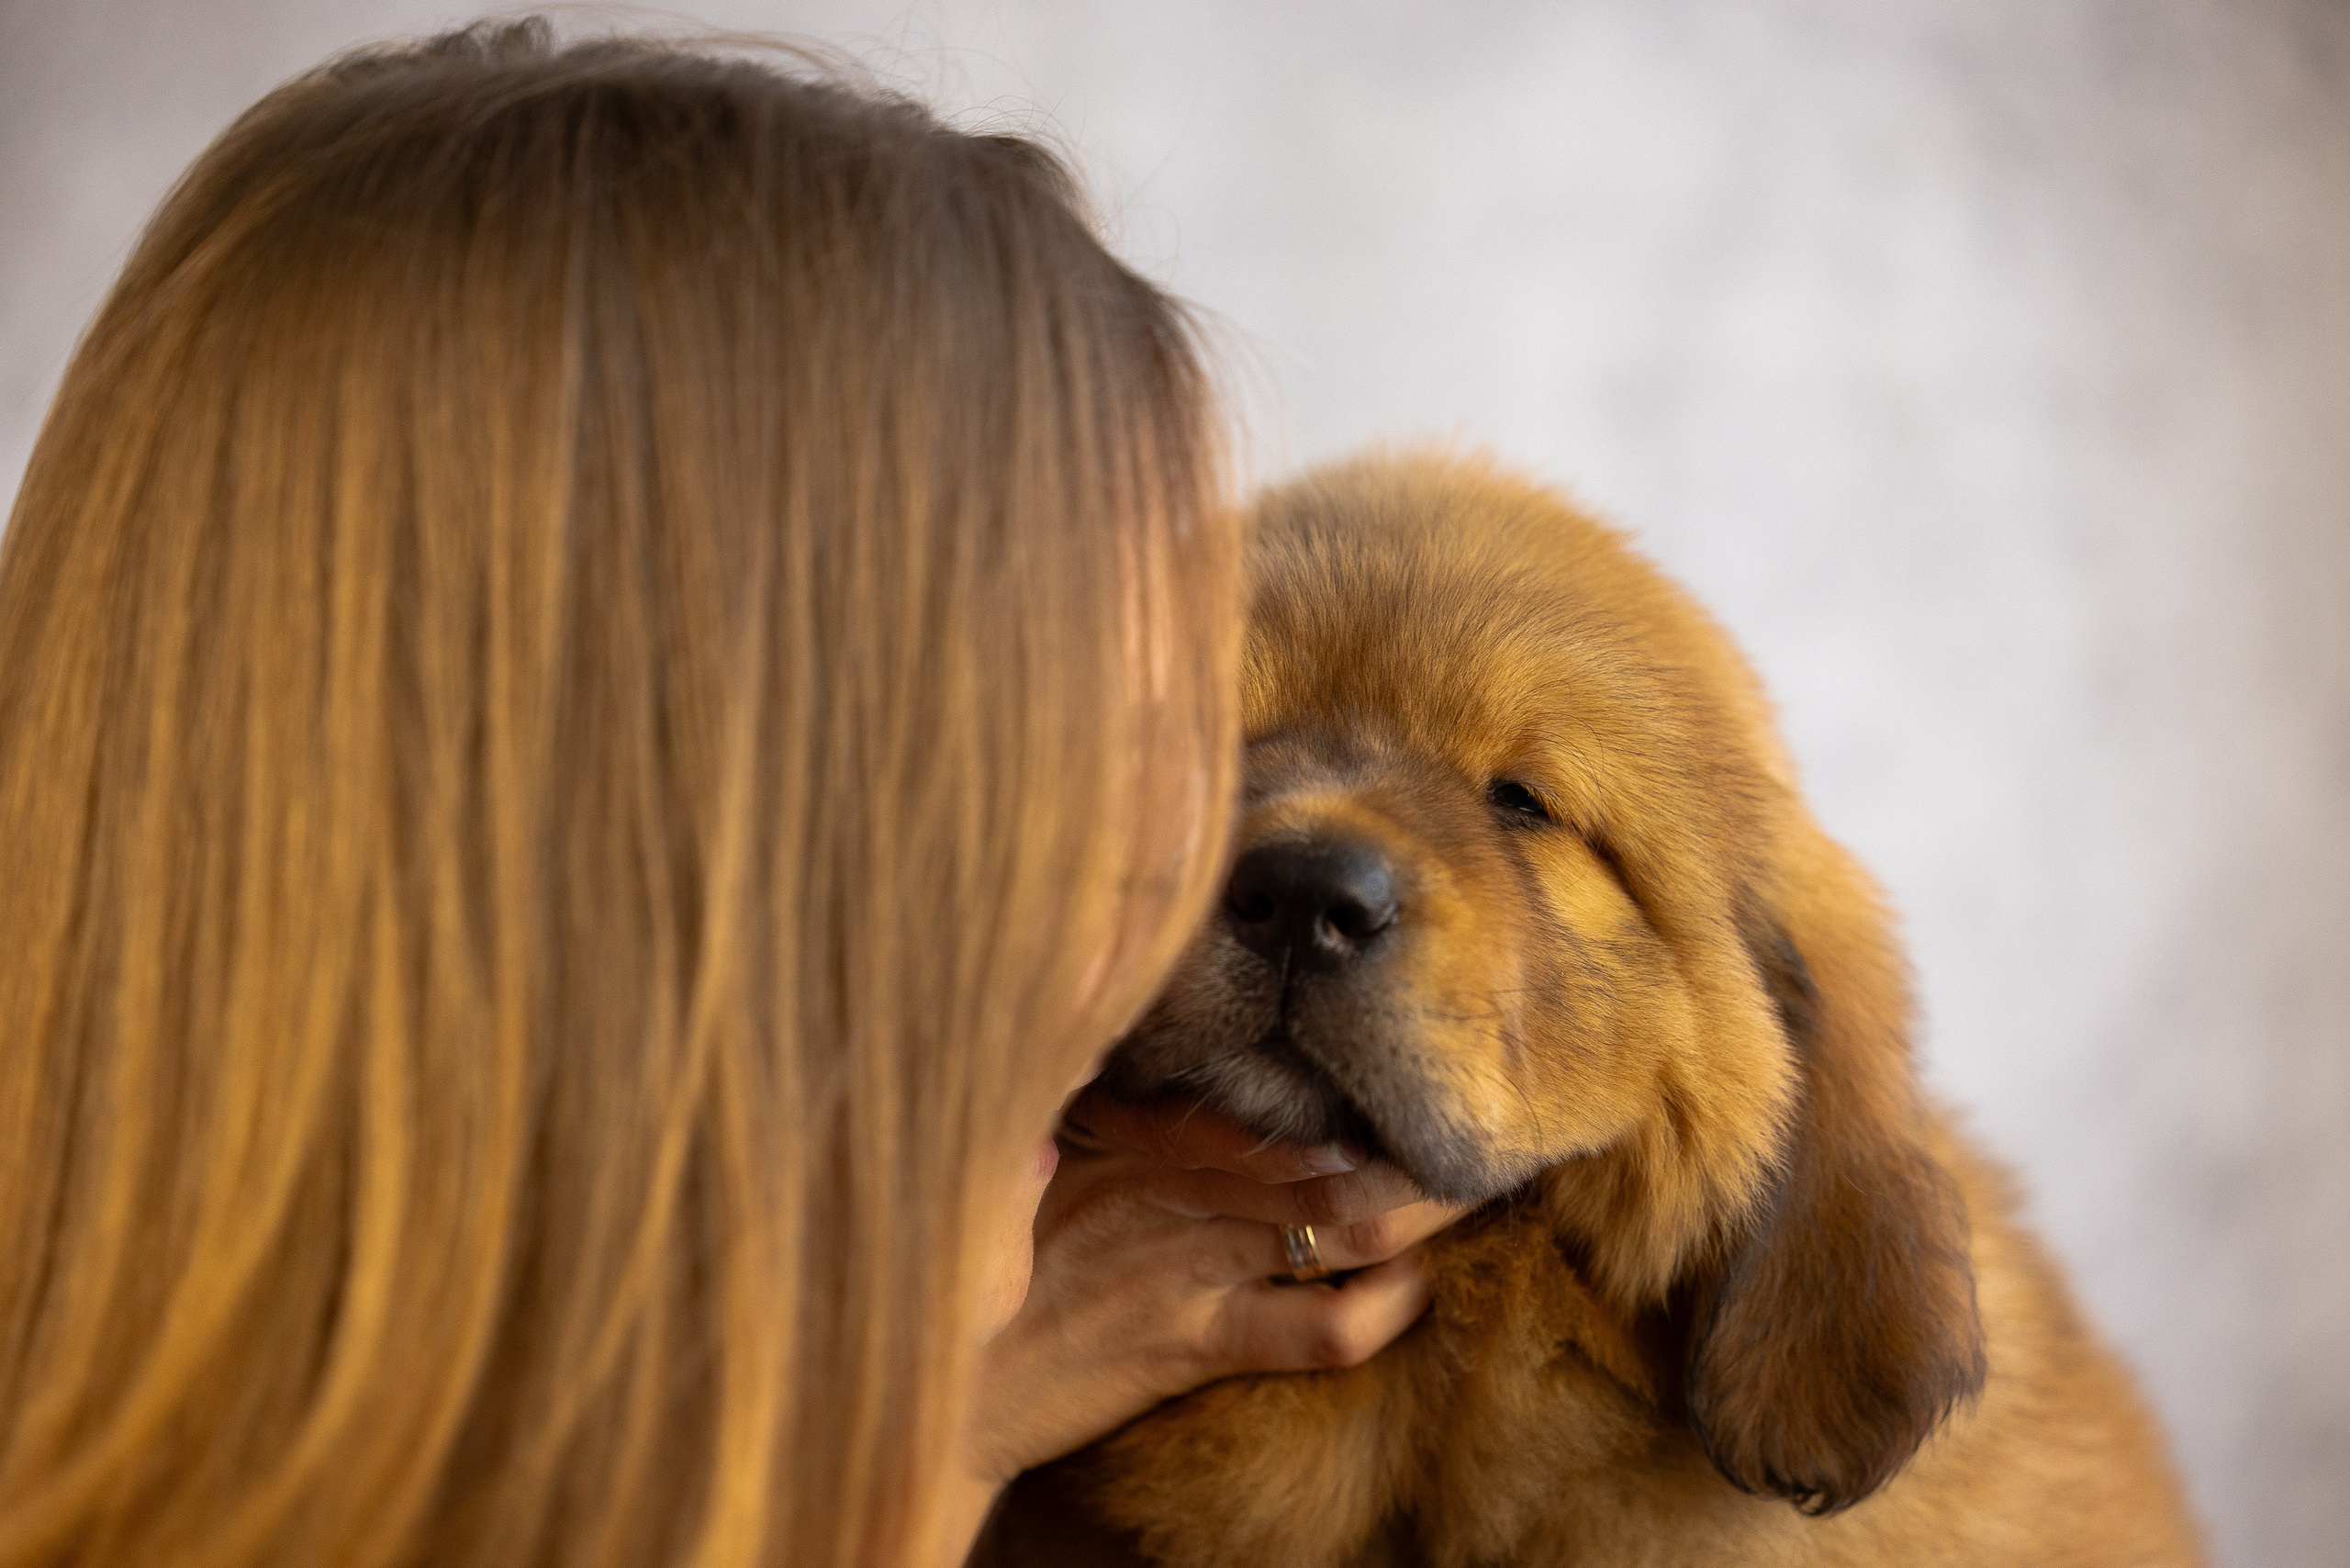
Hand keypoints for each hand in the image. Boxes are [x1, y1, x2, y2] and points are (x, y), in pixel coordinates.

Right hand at [963, 1087, 1465, 1486]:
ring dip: (1415, 1209)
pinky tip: (1409, 1294)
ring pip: (1332, 1223)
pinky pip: (1310, 1328)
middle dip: (1406, 1145)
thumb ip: (1106, 1115)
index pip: (1253, 1097)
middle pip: (1318, 1152)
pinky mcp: (1189, 1344)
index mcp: (1127, 1130)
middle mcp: (1164, 1184)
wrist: (940, 1375)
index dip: (1337, 1087)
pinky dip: (1376, 1311)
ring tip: (1474, 1191)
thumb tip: (1159, 1063)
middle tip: (1485, 1128)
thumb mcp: (1032, 1164)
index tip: (1404, 1065)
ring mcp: (1183, 1263)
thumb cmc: (990, 1267)